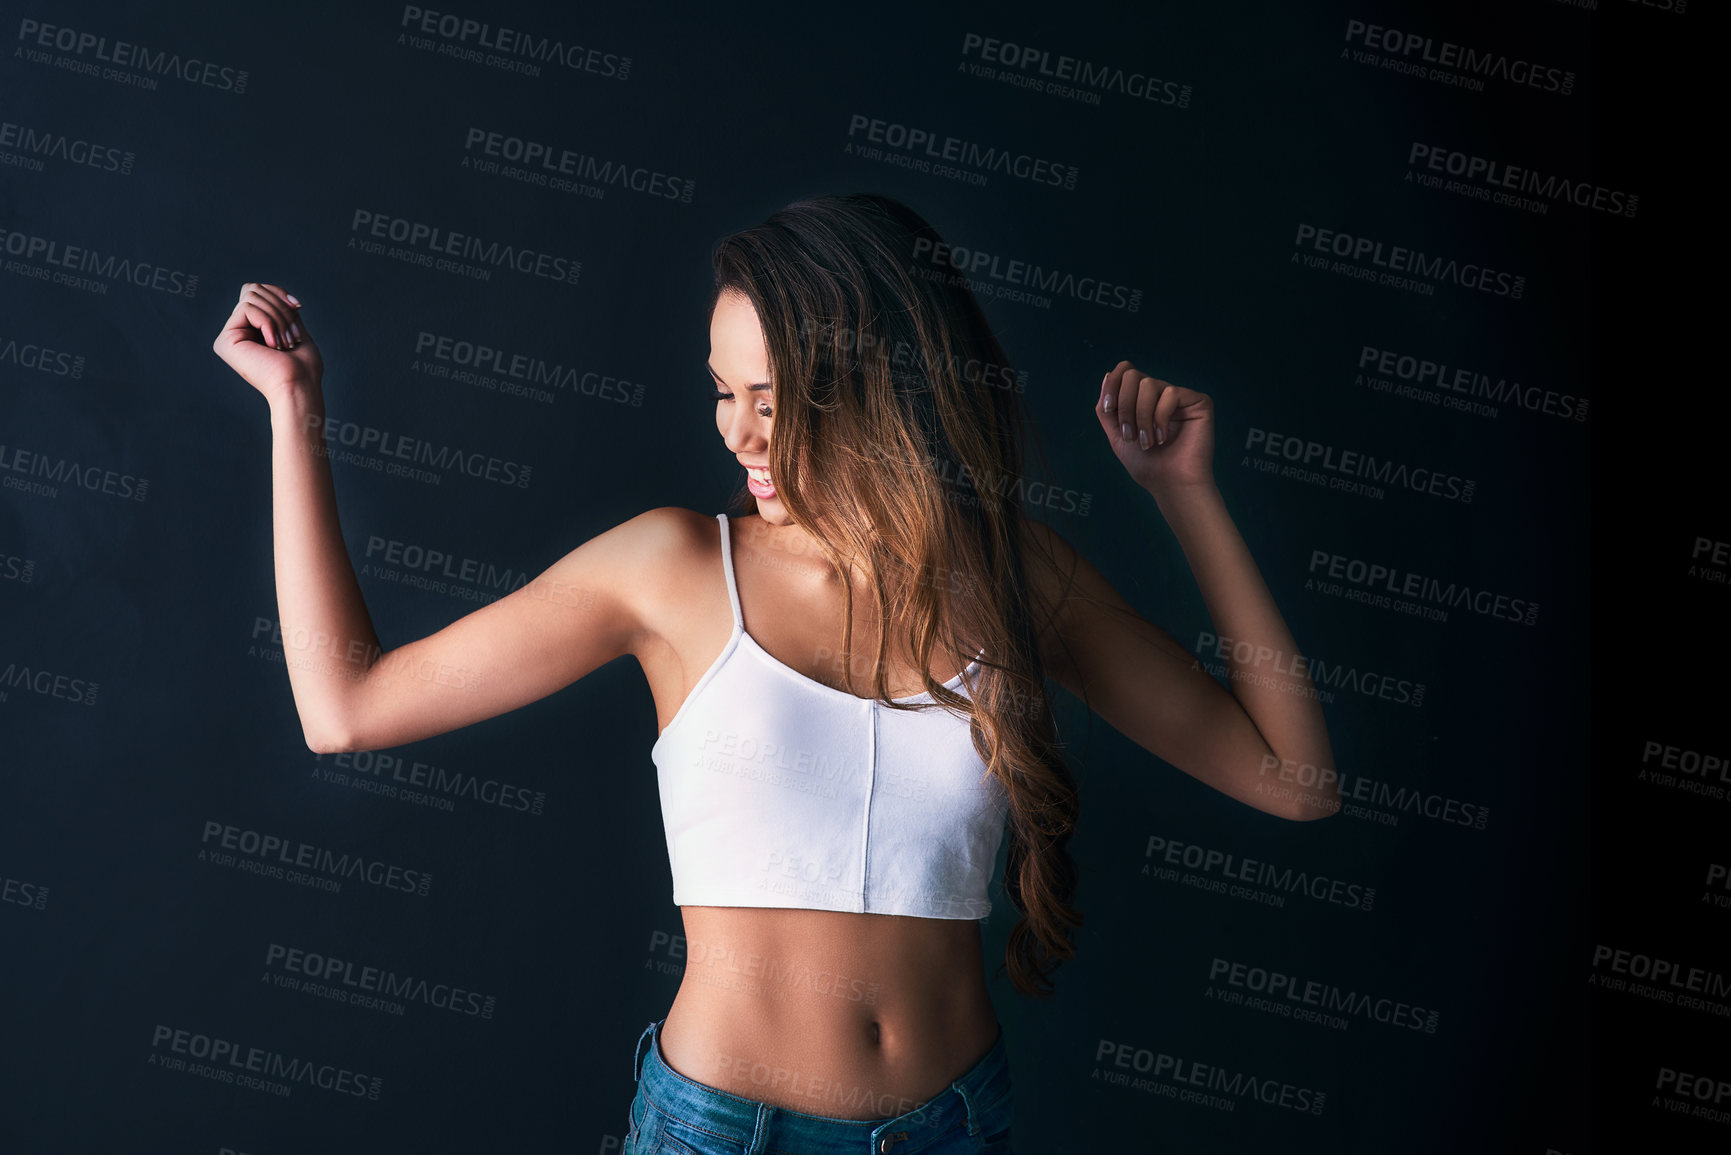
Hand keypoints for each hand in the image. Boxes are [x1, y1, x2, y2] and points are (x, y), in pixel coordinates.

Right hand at [212, 282, 321, 404]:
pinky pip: (247, 308)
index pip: (257, 290)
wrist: (298, 387)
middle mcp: (237, 331)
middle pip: (252, 289)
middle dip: (280, 307)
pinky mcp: (225, 341)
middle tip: (292, 335)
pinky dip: (268, 322)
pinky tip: (274, 345)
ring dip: (278, 317)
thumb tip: (272, 290)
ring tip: (286, 343)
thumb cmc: (303, 367)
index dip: (278, 293)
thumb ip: (279, 309)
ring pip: (250, 295)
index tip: (298, 307)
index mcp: (251, 329)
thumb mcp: (293, 328)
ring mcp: (229, 336)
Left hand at [1095, 360, 1214, 493]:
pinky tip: (1163, 438)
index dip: (1112, 386)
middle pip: (1132, 375)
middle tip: (1131, 435)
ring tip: (1147, 442)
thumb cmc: (1148, 466)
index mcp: (1143, 400)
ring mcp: (1180, 397)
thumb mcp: (1117, 435)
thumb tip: (1108, 376)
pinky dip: (1160, 418)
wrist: (1170, 484)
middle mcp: (1161, 394)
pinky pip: (1170, 393)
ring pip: (1148, 384)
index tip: (1109, 410)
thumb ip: (1107, 409)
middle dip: (1125, 406)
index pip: (1125, 372)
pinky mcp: (1199, 402)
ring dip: (1141, 416)